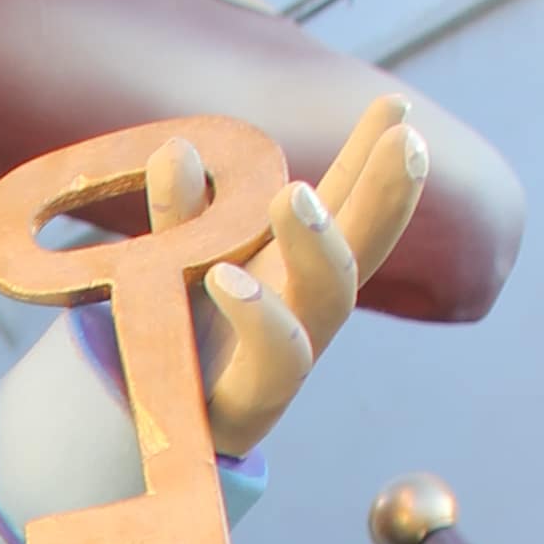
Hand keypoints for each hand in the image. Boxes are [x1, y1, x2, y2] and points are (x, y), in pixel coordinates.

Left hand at [165, 101, 427, 462]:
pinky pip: (271, 365)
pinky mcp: (251, 410)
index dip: (370, 158)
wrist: (137, 437)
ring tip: (291, 196)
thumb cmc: (169, 347)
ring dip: (320, 246)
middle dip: (388, 195)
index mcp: (292, 273)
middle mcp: (303, 315)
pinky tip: (230, 278)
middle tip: (405, 140)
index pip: (344, 208)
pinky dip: (256, 316)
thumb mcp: (174, 269)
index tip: (395, 105)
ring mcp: (285, 363)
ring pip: (330, 305)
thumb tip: (181, 151)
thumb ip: (181, 215)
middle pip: (362, 252)